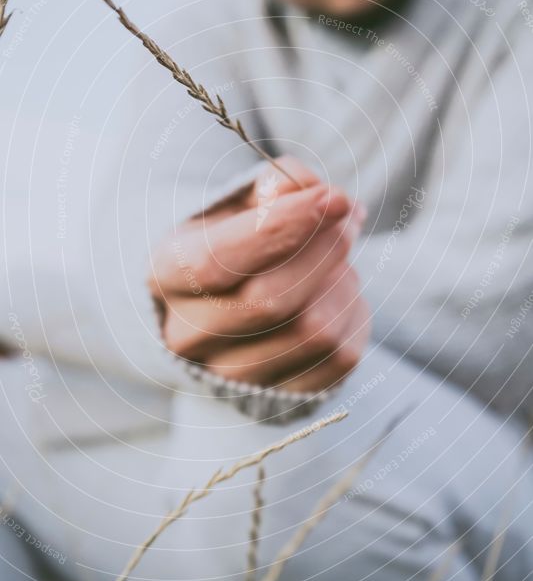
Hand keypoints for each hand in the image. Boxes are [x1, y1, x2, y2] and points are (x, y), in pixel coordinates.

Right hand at [149, 156, 370, 391]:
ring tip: (337, 257)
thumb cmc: (236, 240)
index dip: (283, 227)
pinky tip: (340, 291)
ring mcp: (233, 376)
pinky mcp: (284, 396)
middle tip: (345, 217)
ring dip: (343, 280)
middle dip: (324, 249)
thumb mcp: (239, 201)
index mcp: (166, 276)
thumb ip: (273, 184)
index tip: (335, 197)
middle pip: (270, 301)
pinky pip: (341, 356)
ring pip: (314, 331)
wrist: (227, 307)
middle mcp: (188, 335)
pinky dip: (355, 312)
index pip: (217, 262)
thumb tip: (312, 193)